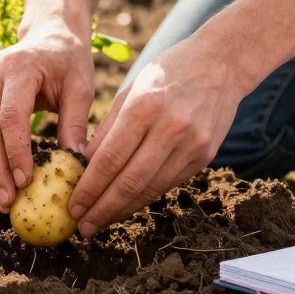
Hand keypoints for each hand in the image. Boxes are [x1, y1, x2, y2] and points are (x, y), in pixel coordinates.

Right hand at [0, 24, 94, 211]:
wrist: (49, 35)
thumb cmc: (69, 60)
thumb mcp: (81, 86)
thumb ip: (76, 122)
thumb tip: (74, 162)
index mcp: (18, 67)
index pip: (10, 117)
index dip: (15, 152)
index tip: (26, 182)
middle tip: (8, 202)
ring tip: (3, 200)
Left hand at [68, 34, 247, 236]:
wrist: (221, 65)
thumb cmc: (167, 73)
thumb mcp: (131, 90)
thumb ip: (108, 130)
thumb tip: (84, 169)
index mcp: (144, 107)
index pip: (109, 159)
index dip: (89, 189)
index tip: (72, 207)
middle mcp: (170, 128)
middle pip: (129, 182)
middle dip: (102, 209)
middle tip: (83, 228)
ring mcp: (191, 145)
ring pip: (151, 189)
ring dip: (123, 210)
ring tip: (101, 222)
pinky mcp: (205, 156)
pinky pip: (168, 184)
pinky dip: (145, 197)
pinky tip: (127, 205)